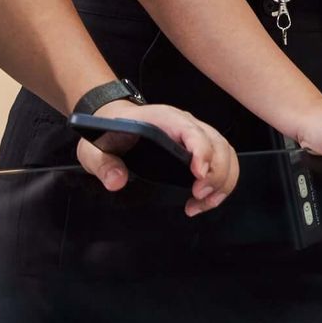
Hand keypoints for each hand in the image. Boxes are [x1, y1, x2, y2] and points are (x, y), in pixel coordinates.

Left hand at [77, 99, 238, 216]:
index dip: (201, 151)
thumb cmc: (110, 133)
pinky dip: (221, 182)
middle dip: (217, 173)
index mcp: (164, 119)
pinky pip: (222, 161)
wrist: (116, 121)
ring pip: (226, 153)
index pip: (192, 130)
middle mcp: (187, 124)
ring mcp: (197, 135)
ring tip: (203, 203)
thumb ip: (104, 165)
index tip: (198, 174)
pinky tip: (205, 200)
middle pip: (218, 144)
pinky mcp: (200, 148)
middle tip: (199, 197)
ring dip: (223, 180)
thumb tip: (116, 181)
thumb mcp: (95, 150)